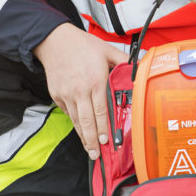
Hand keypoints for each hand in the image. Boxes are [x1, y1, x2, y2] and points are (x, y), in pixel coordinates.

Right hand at [34, 23, 127, 159]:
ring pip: (75, 121)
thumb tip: (141, 66)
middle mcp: (80, 91)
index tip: (106, 142)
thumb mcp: (107, 50)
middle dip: (91, 141)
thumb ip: (124, 61)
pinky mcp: (57, 95)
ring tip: (88, 150)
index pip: (100, 111)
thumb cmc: (82, 45)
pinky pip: (67, 112)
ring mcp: (66, 95)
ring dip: (82, 137)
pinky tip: (80, 132)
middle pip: (86, 122)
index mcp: (95, 82)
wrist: (54, 40)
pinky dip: (74, 123)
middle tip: (96, 155)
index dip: (103, 129)